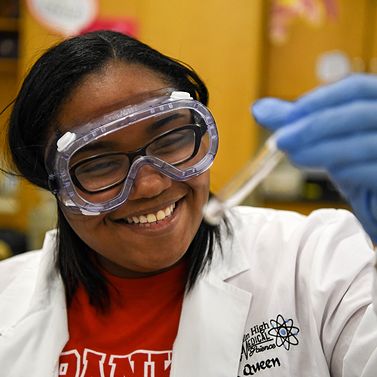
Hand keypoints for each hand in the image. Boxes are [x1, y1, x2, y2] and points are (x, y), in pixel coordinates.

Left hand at [252, 74, 376, 242]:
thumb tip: (259, 109)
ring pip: (365, 142)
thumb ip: (299, 123)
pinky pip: (372, 170)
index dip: (318, 100)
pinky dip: (344, 170)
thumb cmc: (357, 166)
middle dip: (313, 126)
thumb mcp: (328, 140)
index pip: (355, 88)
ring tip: (294, 156)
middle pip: (358, 113)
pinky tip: (324, 171)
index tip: (287, 117)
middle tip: (281, 140)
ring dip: (321, 149)